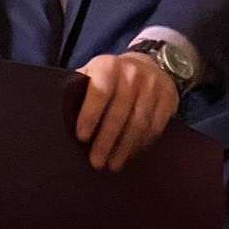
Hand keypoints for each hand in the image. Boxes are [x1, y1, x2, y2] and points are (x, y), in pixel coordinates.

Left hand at [75, 52, 178, 171]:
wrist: (149, 64)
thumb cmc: (111, 77)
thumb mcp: (93, 73)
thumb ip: (80, 89)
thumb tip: (60, 116)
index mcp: (109, 66)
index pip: (100, 91)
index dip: (90, 115)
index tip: (82, 137)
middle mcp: (133, 74)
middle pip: (120, 112)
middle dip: (106, 141)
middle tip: (96, 162)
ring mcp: (154, 87)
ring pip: (139, 123)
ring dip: (124, 148)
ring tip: (113, 164)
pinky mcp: (168, 99)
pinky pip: (155, 127)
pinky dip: (141, 144)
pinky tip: (130, 154)